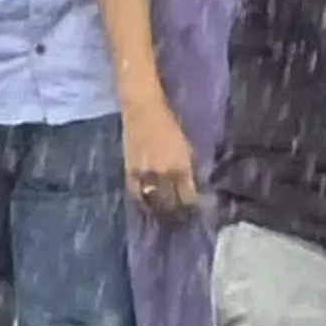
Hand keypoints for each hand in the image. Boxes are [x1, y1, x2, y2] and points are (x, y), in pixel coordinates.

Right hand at [121, 96, 199, 219]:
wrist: (143, 109)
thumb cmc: (169, 123)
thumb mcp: (187, 145)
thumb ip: (188, 166)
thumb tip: (193, 185)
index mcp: (181, 166)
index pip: (188, 196)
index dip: (192, 207)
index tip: (195, 210)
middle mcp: (163, 173)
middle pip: (170, 203)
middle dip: (176, 212)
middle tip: (180, 216)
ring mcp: (145, 173)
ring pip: (152, 202)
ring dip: (159, 210)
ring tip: (165, 214)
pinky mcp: (129, 171)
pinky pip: (135, 194)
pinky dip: (142, 203)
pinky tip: (146, 207)